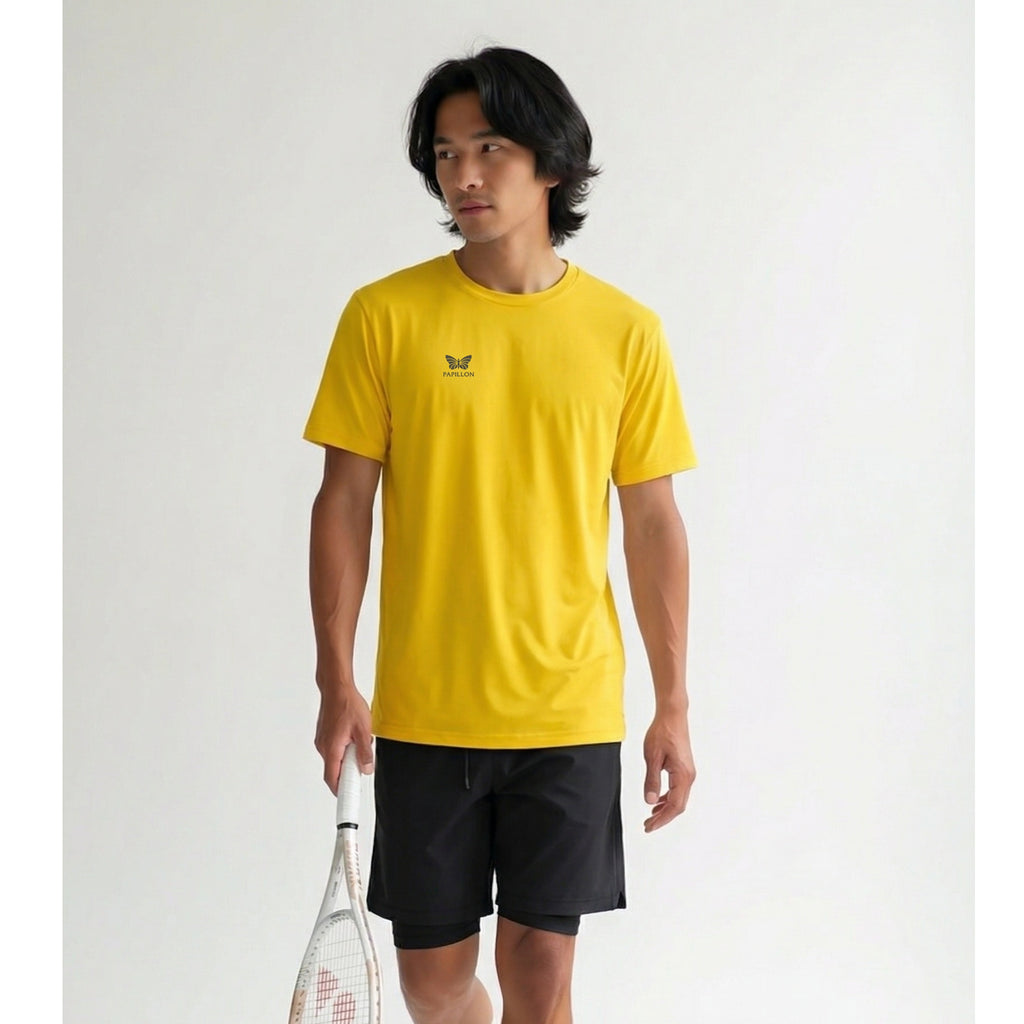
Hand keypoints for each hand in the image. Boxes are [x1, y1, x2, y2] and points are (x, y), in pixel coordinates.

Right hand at [314, 685, 373, 793]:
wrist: (336, 687)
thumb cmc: (347, 704)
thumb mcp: (363, 730)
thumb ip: (364, 752)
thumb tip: (366, 769)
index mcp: (331, 749)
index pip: (333, 780)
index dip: (340, 793)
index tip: (347, 802)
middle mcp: (323, 747)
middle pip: (335, 771)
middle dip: (349, 771)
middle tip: (362, 765)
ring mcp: (322, 741)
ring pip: (336, 758)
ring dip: (348, 757)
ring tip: (360, 741)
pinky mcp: (324, 734)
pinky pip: (334, 749)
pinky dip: (344, 749)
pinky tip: (354, 736)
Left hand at [642, 708, 695, 832]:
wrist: (672, 716)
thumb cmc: (662, 732)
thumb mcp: (652, 757)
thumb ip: (651, 780)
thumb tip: (650, 801)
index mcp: (683, 776)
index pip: (674, 806)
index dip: (662, 819)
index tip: (649, 827)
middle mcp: (689, 776)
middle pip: (678, 806)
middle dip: (663, 818)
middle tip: (647, 826)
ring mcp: (688, 773)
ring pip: (679, 798)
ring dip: (665, 809)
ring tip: (651, 816)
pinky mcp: (684, 768)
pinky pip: (678, 789)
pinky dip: (668, 798)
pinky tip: (657, 800)